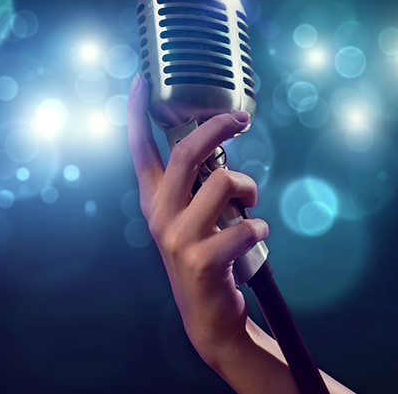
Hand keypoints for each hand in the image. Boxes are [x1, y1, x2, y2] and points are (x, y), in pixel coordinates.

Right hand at [127, 72, 268, 361]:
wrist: (206, 315)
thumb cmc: (204, 256)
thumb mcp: (188, 218)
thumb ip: (194, 185)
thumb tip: (218, 146)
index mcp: (153, 200)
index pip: (139, 149)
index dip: (137, 113)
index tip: (142, 82)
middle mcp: (159, 214)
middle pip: (186, 152)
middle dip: (217, 127)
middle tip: (240, 119)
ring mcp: (177, 238)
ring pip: (224, 183)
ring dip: (250, 187)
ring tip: (251, 204)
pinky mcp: (201, 260)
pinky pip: (246, 226)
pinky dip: (260, 226)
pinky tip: (255, 237)